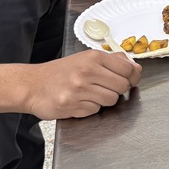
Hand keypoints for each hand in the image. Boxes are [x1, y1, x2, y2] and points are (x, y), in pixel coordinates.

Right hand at [25, 50, 141, 119]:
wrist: (32, 85)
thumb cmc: (61, 72)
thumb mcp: (86, 58)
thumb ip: (112, 61)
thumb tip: (135, 68)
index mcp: (93, 57)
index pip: (127, 69)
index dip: (132, 77)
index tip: (130, 80)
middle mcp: (87, 72)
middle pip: (121, 86)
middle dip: (118, 90)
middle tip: (106, 88)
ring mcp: (79, 89)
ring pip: (111, 100)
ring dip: (104, 100)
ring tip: (91, 94)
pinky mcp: (71, 105)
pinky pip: (95, 110)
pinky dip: (90, 108)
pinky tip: (79, 101)